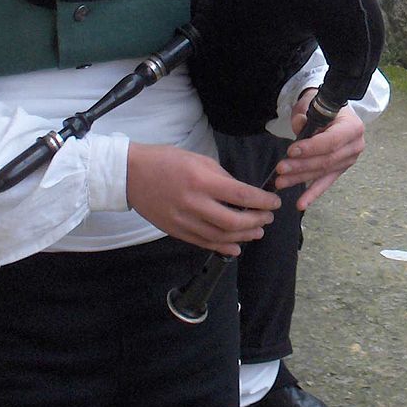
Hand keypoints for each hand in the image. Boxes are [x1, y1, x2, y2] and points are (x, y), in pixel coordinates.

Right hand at [126, 143, 280, 256]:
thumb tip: (242, 194)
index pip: (241, 196)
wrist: (131, 175)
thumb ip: (222, 178)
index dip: (262, 202)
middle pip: (233, 222)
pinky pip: (203, 243)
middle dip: (256, 221)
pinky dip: (222, 247)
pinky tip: (236, 247)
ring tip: (257, 231)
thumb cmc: (167, 161)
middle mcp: (194, 204)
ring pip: (220, 237)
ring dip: (243, 237)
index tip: (275, 203)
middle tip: (268, 218)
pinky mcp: (175, 231)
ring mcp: (183, 221)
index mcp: (202, 181)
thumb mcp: (199, 160)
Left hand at [276, 89, 365, 210]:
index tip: (291, 151)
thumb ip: (305, 115)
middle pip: (326, 160)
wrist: (333, 113)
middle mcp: (355, 145)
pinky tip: (301, 204)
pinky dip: (312, 193)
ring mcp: (349, 160)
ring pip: (322, 172)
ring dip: (301, 178)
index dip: (311, 148)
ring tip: (281, 182)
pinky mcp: (341, 170)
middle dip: (301, 166)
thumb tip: (299, 124)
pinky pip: (325, 183)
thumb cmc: (323, 108)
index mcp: (353, 127)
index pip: (331, 141)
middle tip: (281, 169)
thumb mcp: (313, 104)